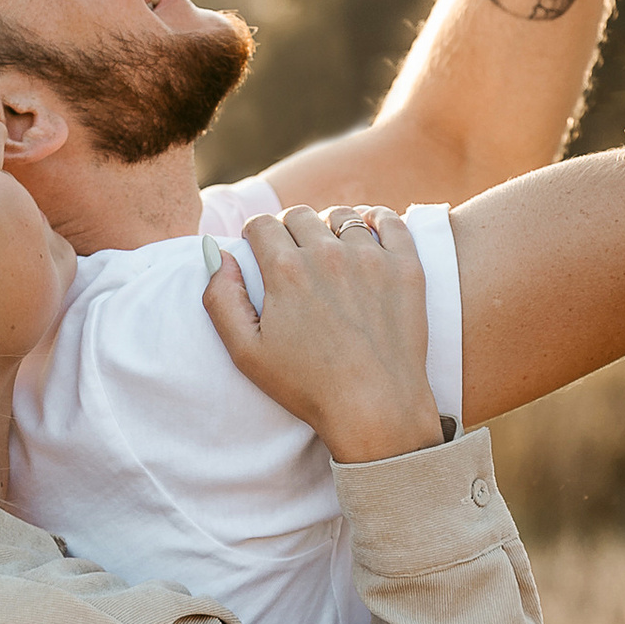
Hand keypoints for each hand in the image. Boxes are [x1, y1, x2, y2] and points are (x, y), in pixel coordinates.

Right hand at [200, 205, 441, 461]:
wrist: (376, 407)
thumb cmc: (307, 387)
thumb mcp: (245, 353)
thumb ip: (221, 298)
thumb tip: (219, 254)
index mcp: (285, 271)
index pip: (262, 224)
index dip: (256, 234)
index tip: (261, 248)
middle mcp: (327, 254)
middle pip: (299, 216)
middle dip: (289, 229)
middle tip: (294, 253)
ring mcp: (370, 258)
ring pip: (342, 216)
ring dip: (329, 226)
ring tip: (330, 248)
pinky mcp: (405, 268)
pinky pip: (390, 222)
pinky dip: (376, 219)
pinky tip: (369, 230)